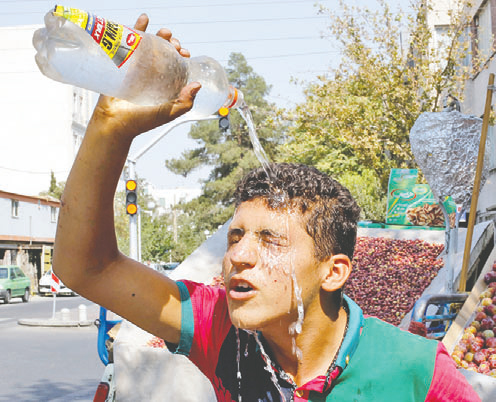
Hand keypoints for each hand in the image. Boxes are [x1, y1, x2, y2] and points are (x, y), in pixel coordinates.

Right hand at [90, 14, 200, 138]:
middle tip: (174, 43)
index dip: (181, 56)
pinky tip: (144, 19)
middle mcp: (151, 75)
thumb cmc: (141, 122)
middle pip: (163, 53)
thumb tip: (197, 85)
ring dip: (158, 35)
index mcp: (164, 85)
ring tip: (165, 32)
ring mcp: (136, 69)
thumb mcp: (168, 113)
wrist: (114, 123)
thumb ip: (185, 103)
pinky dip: (137, 28)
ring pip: (149, 46)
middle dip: (172, 44)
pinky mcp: (121, 63)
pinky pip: (129, 43)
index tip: (185, 53)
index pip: (176, 65)